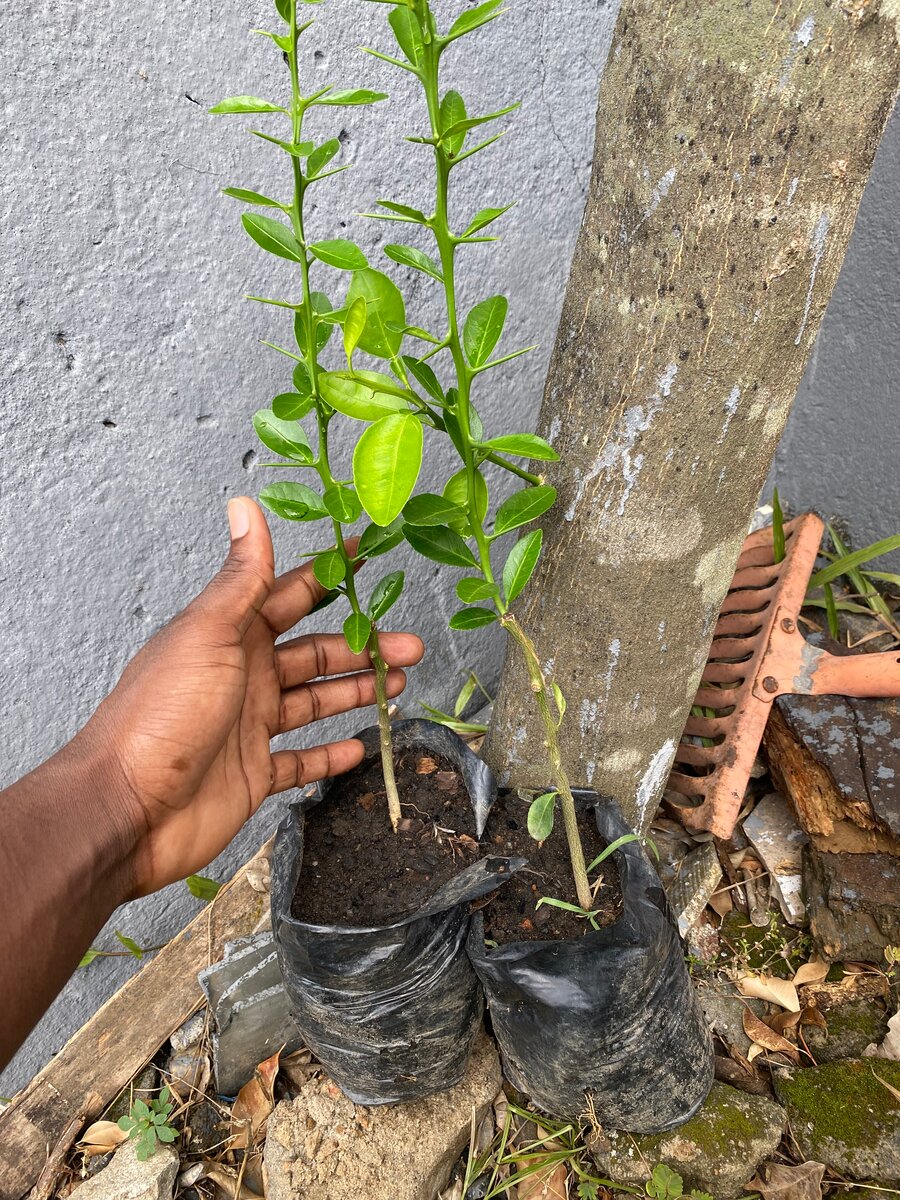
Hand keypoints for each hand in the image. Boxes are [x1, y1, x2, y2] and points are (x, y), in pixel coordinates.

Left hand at [84, 498, 423, 895]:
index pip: (289, 595)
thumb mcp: (208, 632)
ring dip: (356, 692)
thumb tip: (243, 506)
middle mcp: (242, 675)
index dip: (328, 576)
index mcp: (231, 635)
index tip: (364, 555)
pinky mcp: (251, 774)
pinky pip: (299, 760)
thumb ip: (239, 576)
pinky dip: (329, 754)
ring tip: (398, 687)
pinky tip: (358, 746)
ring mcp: (247, 726)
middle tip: (410, 647)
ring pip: (314, 701)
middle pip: (314, 653)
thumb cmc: (161, 714)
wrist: (128, 807)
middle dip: (363, 646)